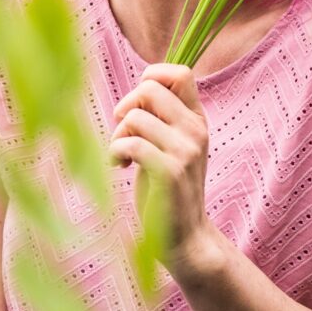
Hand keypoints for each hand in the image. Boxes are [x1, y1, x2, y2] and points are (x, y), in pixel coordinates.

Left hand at [108, 63, 213, 271]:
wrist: (184, 237)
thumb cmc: (167, 188)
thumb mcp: (171, 144)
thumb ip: (162, 117)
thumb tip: (138, 91)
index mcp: (196, 118)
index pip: (180, 73)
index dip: (151, 78)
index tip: (138, 106)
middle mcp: (196, 129)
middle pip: (149, 88)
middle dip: (126, 107)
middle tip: (124, 133)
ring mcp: (186, 151)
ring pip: (134, 117)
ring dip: (117, 136)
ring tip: (121, 156)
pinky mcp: (171, 172)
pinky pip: (131, 143)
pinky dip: (115, 153)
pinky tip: (118, 167)